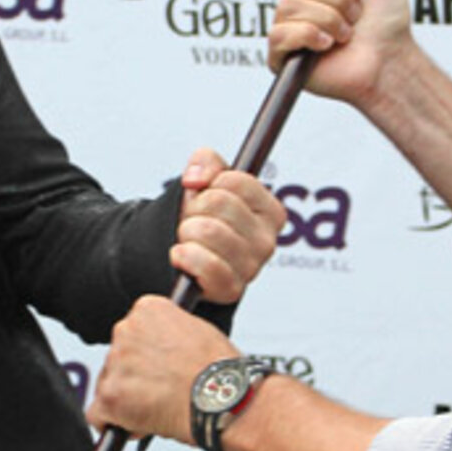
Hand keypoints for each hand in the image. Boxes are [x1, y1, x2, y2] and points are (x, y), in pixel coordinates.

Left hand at [88, 294, 237, 444]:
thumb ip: (170, 335)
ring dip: (126, 400)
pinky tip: (137, 426)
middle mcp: (126, 330)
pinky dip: (113, 424)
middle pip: (118, 359)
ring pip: (108, 385)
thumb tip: (163, 350)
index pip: (133, 332)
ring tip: (159, 410)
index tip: (158, 370)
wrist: (223, 399)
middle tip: (159, 394)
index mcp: (147, 310)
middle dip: (134, 378)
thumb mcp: (198, 332)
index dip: (146, 357)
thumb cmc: (220, 371)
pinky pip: (97, 415)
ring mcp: (115, 363)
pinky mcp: (110, 395)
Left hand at [173, 148, 285, 302]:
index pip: (236, 181)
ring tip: (190, 240)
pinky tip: (182, 256)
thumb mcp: (205, 180)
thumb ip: (206, 161)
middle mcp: (267, 241)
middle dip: (195, 208)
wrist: (181, 257)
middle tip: (194, 222)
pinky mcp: (231, 290)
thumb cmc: (200, 218)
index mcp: (270, 212)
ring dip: (187, 232)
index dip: (210, 185)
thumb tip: (195, 178)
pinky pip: (206, 264)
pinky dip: (185, 256)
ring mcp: (251, 268)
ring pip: (208, 230)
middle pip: (219, 202)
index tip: (206, 197)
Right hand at [270, 0, 416, 105]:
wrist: (390, 60)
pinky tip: (327, 45)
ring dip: (329, 20)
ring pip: (290, 6)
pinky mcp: (281, 56)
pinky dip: (309, 36)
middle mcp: (299, 0)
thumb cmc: (386, 22)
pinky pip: (279, 34)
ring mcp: (288, 27)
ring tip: (345, 34)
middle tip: (354, 15)